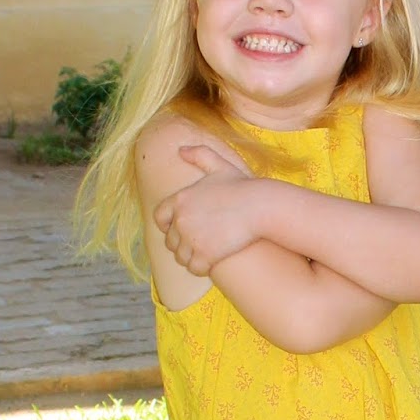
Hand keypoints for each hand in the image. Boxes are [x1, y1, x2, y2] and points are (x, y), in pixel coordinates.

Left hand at [154, 145, 255, 275]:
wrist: (260, 206)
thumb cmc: (243, 187)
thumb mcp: (220, 165)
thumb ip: (199, 155)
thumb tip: (180, 150)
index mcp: (180, 199)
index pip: (159, 217)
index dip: (167, 226)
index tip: (179, 230)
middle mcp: (180, 219)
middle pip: (170, 241)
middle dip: (181, 244)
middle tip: (198, 244)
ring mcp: (191, 239)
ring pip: (181, 257)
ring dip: (191, 258)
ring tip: (204, 255)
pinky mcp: (205, 255)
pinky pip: (194, 268)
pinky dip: (200, 268)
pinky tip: (210, 264)